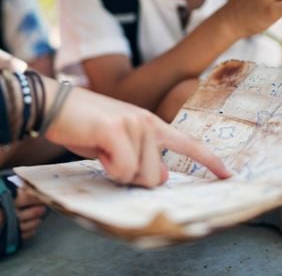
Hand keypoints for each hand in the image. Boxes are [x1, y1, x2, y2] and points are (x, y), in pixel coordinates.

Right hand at [45, 84, 231, 186]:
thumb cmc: (83, 125)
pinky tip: (96, 148)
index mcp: (151, 123)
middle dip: (132, 178)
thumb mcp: (118, 141)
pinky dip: (106, 168)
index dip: (209, 162)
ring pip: (139, 176)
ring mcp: (135, 124)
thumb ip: (141, 156)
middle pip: (157, 177)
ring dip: (116, 171)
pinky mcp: (117, 130)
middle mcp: (148, 122)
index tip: (228, 175)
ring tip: (101, 148)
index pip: (188, 144)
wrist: (53, 104)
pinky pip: (122, 170)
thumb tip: (160, 177)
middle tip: (110, 157)